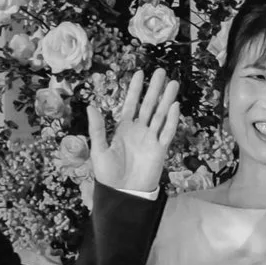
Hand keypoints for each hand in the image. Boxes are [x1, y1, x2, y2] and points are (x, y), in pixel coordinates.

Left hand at [88, 70, 181, 195]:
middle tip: (161, 72)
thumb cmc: (108, 173)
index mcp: (123, 128)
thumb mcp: (99, 150)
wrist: (123, 193)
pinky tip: (175, 106)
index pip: (131, 104)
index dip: (135, 89)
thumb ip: (98, 128)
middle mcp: (139, 130)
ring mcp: (151, 139)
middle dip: (155, 89)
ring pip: (161, 115)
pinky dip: (172, 120)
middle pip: (149, 105)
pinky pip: (167, 132)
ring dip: (167, 99)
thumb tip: (91, 106)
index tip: (139, 73)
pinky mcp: (160, 149)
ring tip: (174, 83)